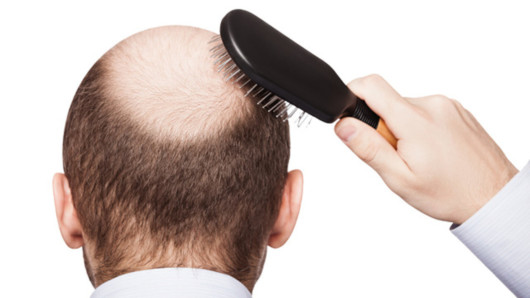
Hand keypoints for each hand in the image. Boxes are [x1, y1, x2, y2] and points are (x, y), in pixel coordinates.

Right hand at [335, 74, 518, 223]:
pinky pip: (425, 112)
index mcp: (415, 120)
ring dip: (402, 129)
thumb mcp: (400, 178)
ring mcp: (448, 106)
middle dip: (382, 126)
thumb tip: (344, 125)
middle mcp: (433, 105)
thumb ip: (369, 148)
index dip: (352, 93)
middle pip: (388, 102)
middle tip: (396, 156)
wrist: (493, 197)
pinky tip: (433, 152)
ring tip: (419, 157)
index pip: (371, 86)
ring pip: (407, 108)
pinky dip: (420, 128)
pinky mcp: (457, 110)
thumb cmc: (450, 193)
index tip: (350, 114)